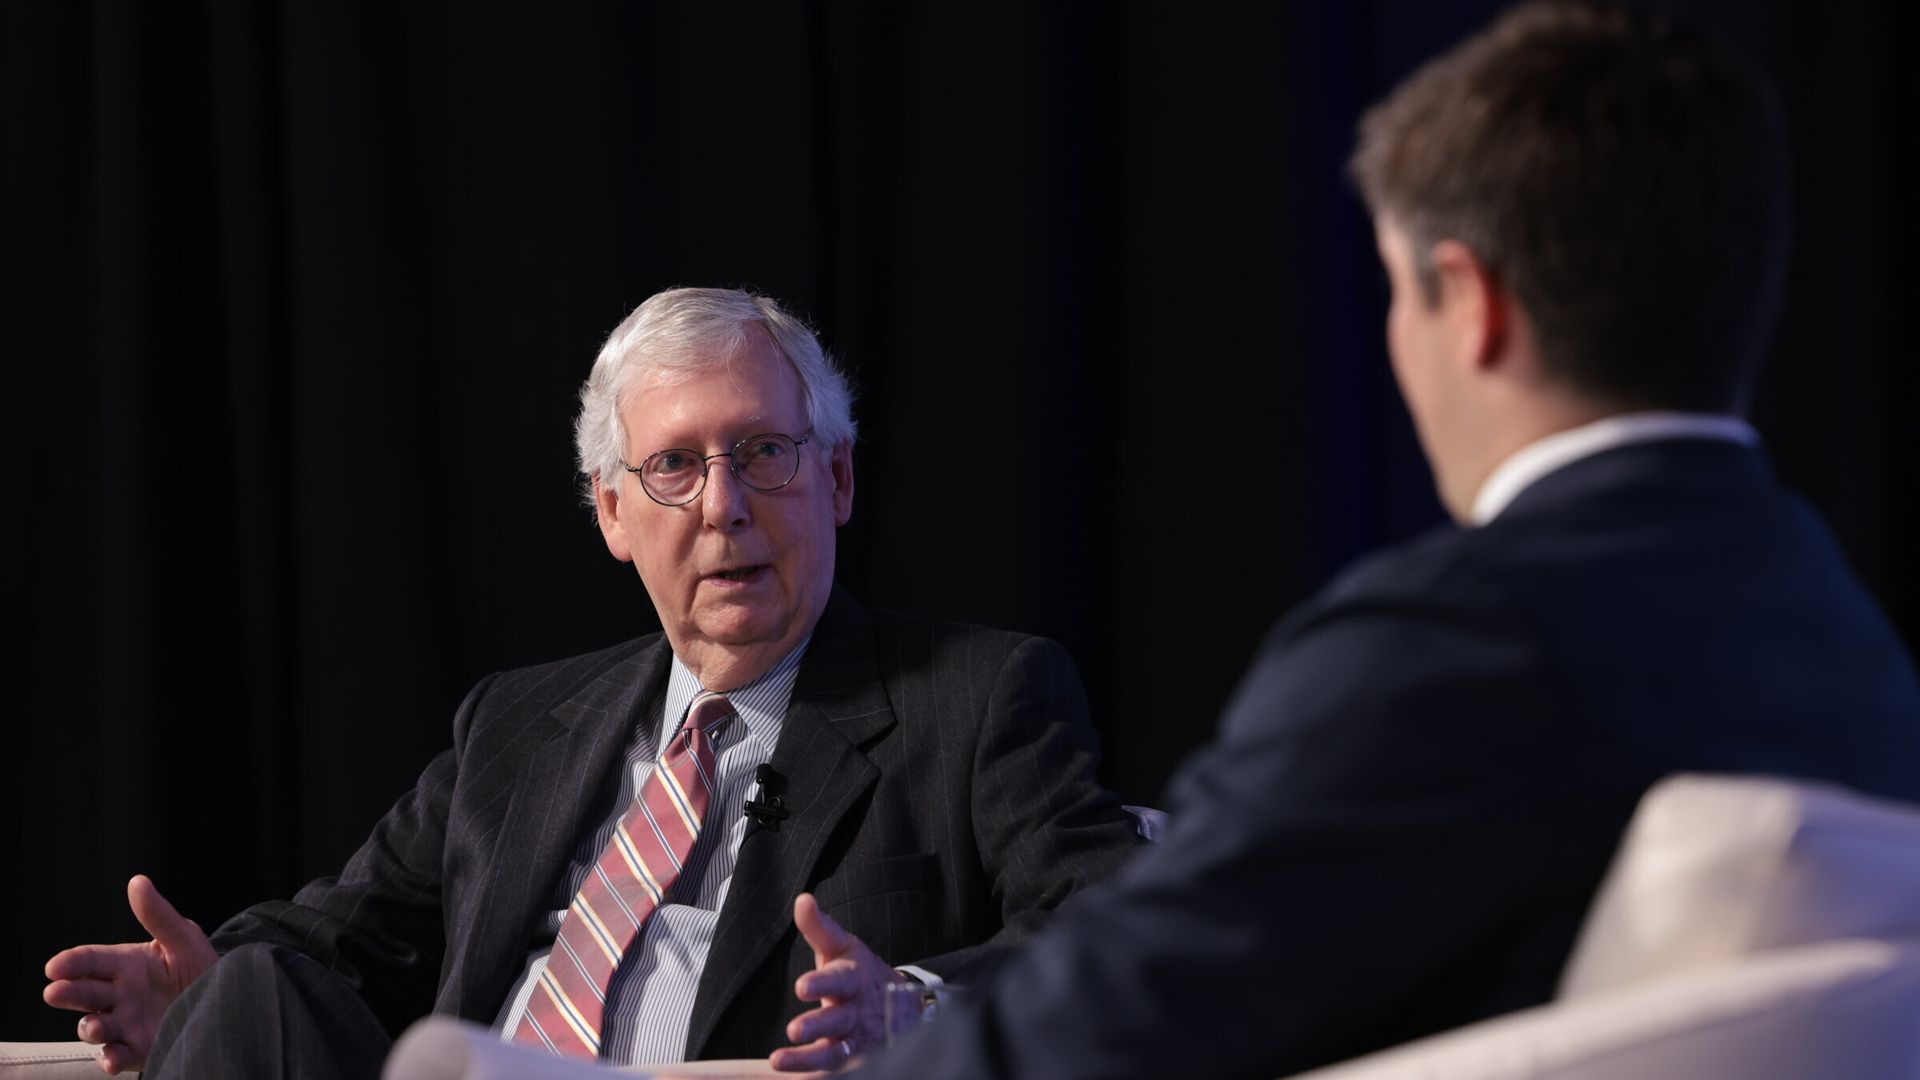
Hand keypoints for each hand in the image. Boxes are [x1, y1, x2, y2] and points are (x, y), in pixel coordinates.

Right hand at [43, 875, 218, 1074]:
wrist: (227, 1002)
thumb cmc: (201, 967)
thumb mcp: (184, 939)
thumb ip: (158, 915)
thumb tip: (137, 881)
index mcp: (126, 965)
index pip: (90, 961)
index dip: (71, 963)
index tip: (56, 966)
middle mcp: (120, 995)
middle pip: (85, 994)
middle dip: (68, 993)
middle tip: (56, 992)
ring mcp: (126, 1023)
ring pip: (95, 1027)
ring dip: (90, 1028)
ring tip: (95, 1026)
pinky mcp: (139, 1049)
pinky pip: (117, 1056)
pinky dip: (110, 1059)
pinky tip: (112, 1058)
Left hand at [769, 892, 891, 1072]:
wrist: (903, 1010)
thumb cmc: (861, 975)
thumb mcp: (843, 948)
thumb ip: (819, 928)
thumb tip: (802, 900)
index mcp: (853, 980)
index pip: (838, 980)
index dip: (821, 983)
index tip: (801, 986)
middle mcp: (856, 1012)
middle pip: (838, 1021)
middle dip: (817, 1025)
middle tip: (794, 1030)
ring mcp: (857, 1042)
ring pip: (836, 1054)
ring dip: (809, 1059)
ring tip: (779, 1061)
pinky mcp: (854, 1063)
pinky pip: (837, 1072)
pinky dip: (820, 1077)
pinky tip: (796, 1079)